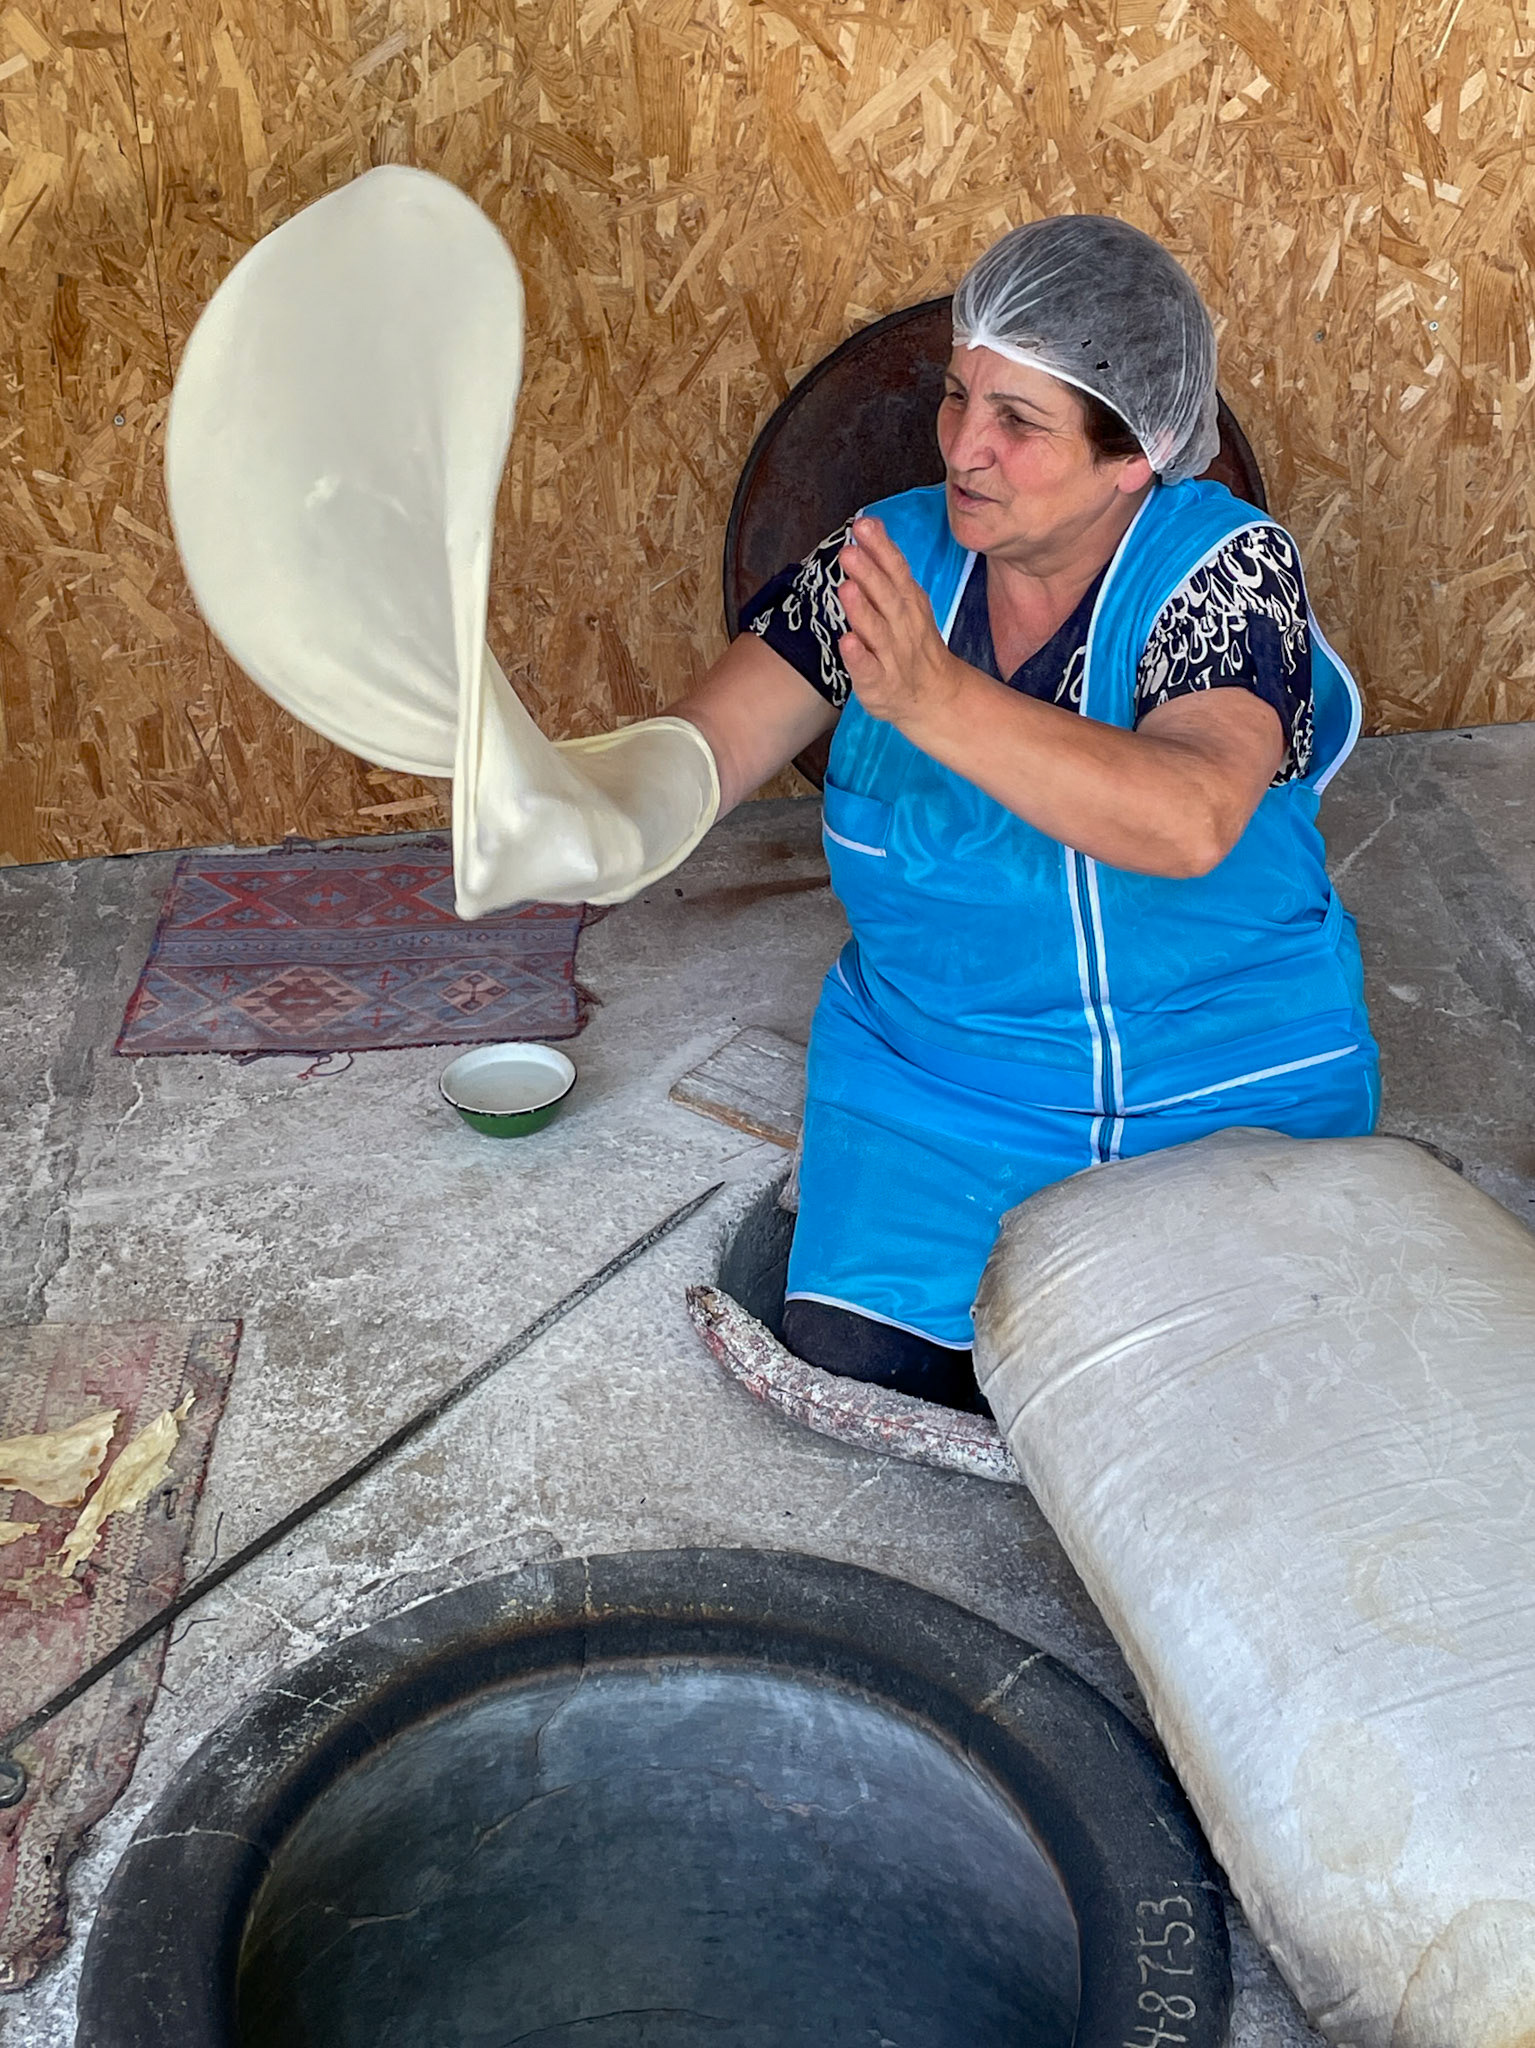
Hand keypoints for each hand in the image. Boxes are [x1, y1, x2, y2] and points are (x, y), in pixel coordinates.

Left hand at [837, 516, 965, 729]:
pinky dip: (858, 656)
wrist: (934, 697)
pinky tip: (847, 641)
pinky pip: (869, 669)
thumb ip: (886, 567)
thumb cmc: (911, 643)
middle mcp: (902, 625)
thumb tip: (867, 526)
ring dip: (862, 610)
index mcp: (908, 602)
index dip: (880, 547)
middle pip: (886, 596)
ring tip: (847, 589)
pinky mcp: (880, 682)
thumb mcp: (906, 601)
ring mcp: (892, 655)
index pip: (896, 570)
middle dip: (869, 573)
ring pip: (876, 630)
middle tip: (849, 552)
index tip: (864, 525)